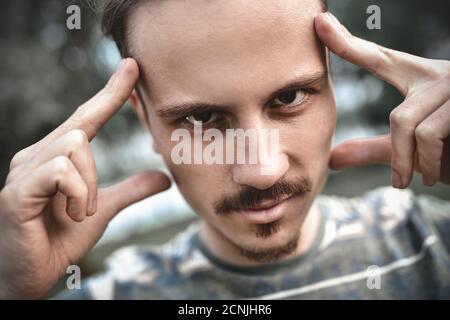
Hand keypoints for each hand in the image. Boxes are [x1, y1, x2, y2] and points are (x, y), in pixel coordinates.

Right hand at [0, 58, 170, 298]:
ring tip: (79, 213)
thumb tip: (164, 177)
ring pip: (75, 146)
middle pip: (82, 128)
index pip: (87, 116)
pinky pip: (61, 171)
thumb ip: (130, 191)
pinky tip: (73, 214)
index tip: (132, 66)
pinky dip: (78, 194)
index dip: (111, 91)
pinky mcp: (17, 192)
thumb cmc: (58, 241)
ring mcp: (23, 171)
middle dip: (95, 168)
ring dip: (89, 185)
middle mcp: (36, 156)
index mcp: (55, 157)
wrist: (29, 278)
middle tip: (88, 204)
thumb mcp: (102, 211)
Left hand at [315, 12, 449, 186]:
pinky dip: (432, 164)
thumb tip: (332, 158)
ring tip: (424, 178)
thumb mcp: (410, 150)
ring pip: (416, 129)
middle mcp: (441, 76)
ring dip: (418, 163)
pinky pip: (434, 135)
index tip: (319, 22)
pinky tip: (438, 175)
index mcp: (421, 79)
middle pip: (400, 119)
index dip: (348, 44)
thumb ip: (374, 150)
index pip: (379, 59)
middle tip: (401, 181)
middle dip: (399, 156)